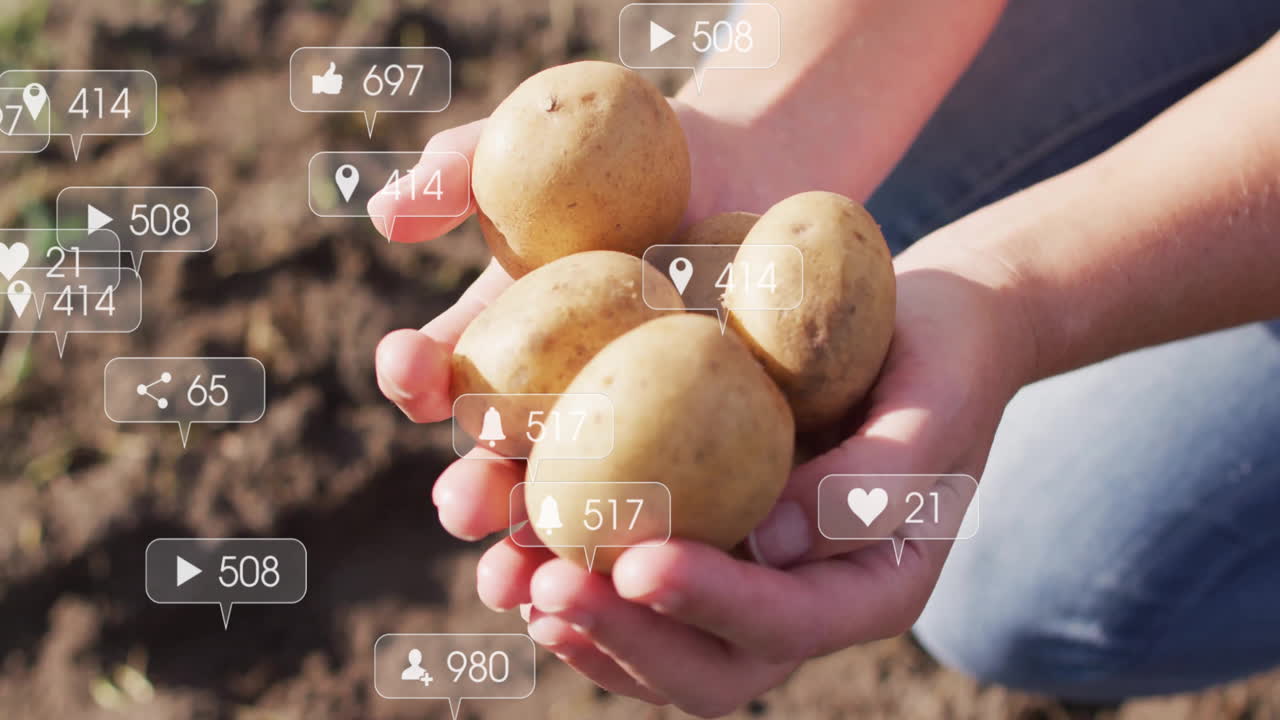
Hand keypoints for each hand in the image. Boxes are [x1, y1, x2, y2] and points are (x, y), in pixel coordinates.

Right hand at [370, 100, 805, 540]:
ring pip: (578, 510)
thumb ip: (461, 169)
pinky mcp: (703, 455)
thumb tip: (386, 212)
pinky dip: (657, 542)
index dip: (413, 377)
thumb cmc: (630, 153)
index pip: (438, 377)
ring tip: (532, 579)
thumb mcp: (540, 146)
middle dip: (471, 494)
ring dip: (545, 549)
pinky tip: (650, 569)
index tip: (405, 364)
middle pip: (497, 466)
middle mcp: (549, 409)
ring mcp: (626, 438)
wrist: (748, 173)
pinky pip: (679, 506)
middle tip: (463, 506)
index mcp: (498, 351)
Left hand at [370, 106, 1036, 714]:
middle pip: (710, 667)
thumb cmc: (944, 356)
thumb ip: (870, 481)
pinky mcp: (710, 541)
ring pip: (659, 643)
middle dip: (624, 635)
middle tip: (546, 587)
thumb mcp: (931, 405)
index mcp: (871, 587)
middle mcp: (803, 603)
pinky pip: (637, 586)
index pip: (788, 625)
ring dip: (582, 621)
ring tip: (508, 578)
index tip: (639, 563)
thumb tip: (767, 545)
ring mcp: (750, 581)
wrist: (930, 330)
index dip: (711, 603)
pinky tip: (517, 541)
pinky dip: (579, 573)